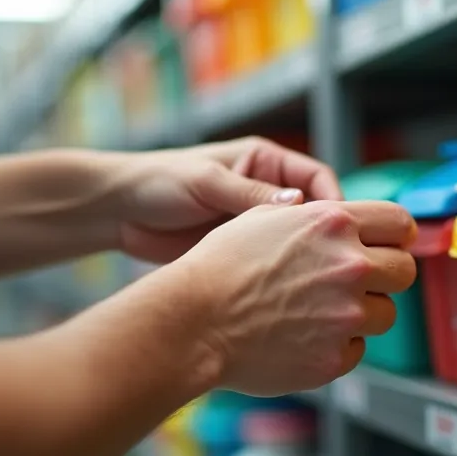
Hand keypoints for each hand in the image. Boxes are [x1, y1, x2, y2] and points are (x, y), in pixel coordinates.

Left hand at [106, 137, 341, 263]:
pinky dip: (282, 277)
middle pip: (313, 214)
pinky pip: (272, 264)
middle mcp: (266, 192)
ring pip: (295, 244)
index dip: (333, 201)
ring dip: (304, 260)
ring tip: (312, 283)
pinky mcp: (241, 252)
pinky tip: (286, 293)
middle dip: (325, 236)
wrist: (116, 213)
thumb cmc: (158, 182)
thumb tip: (299, 204)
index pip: (316, 178)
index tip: (340, 229)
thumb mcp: (206, 181)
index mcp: (264, 162)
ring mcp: (255, 225)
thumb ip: (250, 194)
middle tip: (334, 262)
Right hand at [171, 199, 416, 395]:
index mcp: (334, 223)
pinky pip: (357, 350)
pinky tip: (302, 337)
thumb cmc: (220, 266)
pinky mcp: (335, 357)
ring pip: (386, 314)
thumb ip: (315, 216)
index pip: (399, 222)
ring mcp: (346, 315)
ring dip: (363, 314)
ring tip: (321, 313)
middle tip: (359, 285)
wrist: (193, 320)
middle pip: (405, 271)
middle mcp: (349, 266)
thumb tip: (346, 218)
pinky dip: (337, 346)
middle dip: (387, 276)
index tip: (390, 246)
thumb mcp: (267, 217)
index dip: (396, 235)